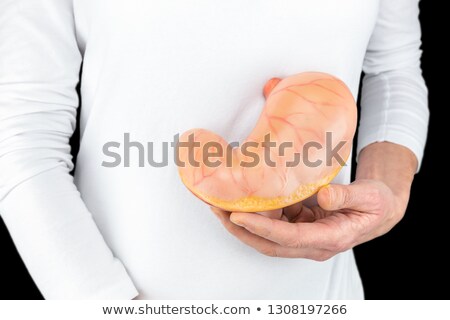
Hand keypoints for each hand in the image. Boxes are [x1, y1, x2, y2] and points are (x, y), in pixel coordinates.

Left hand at [212, 179, 404, 259]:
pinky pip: (275, 222)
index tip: (239, 217)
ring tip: (221, 203)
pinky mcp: (301, 226)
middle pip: (269, 243)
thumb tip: (324, 195)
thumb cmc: (376, 204)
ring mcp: (305, 236)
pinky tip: (246, 198)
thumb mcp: (370, 197)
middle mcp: (313, 243)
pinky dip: (258, 213)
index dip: (262, 228)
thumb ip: (347, 196)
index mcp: (330, 238)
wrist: (379, 209)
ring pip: (267, 236)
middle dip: (241, 230)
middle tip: (218, 210)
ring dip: (244, 223)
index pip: (289, 238)